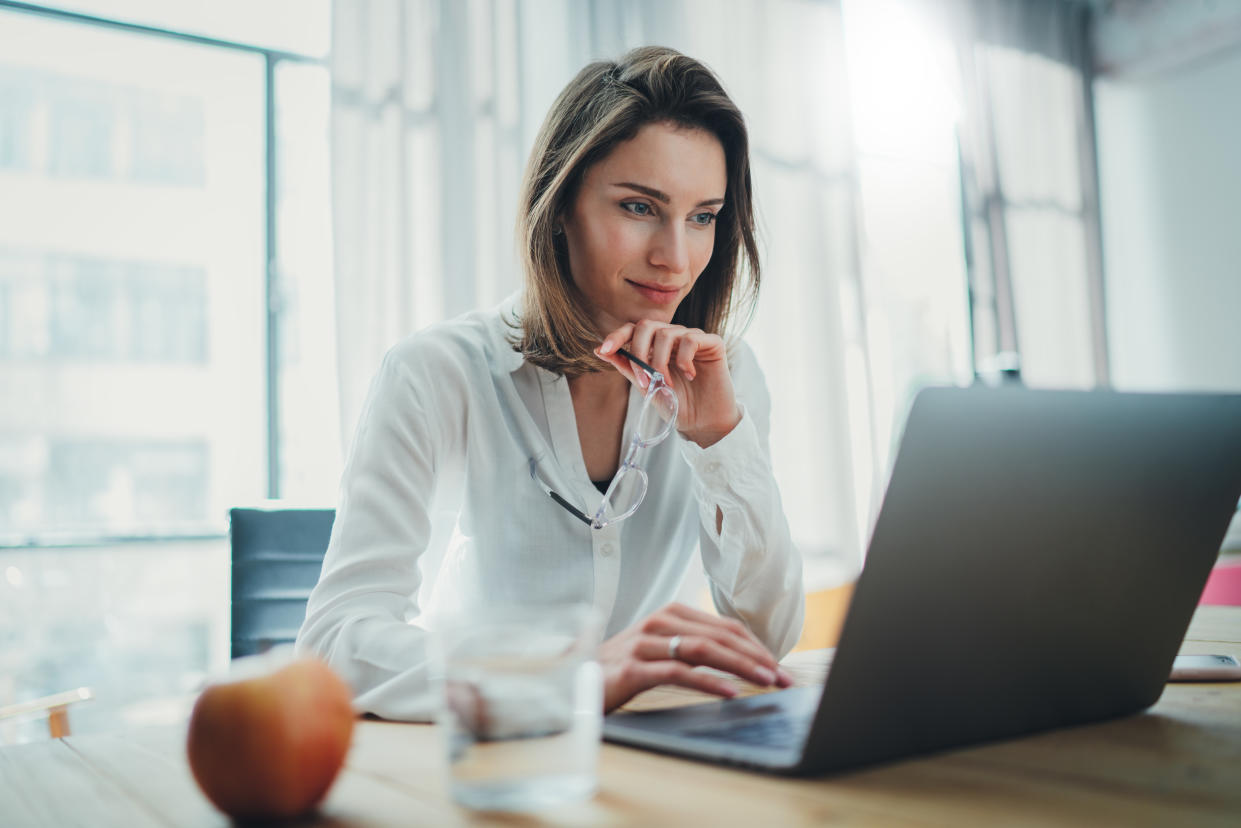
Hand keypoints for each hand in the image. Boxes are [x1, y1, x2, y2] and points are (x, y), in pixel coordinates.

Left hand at [595, 320, 741, 447]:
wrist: (703, 422)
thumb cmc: (676, 404)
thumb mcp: (646, 386)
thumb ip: (627, 366)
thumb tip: (599, 350)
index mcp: (655, 345)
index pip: (633, 329)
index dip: (617, 336)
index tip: (605, 350)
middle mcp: (673, 337)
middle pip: (647, 325)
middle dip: (639, 352)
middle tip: (644, 379)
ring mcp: (692, 338)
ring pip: (666, 333)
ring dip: (661, 362)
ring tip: (667, 384)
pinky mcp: (712, 343)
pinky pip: (691, 339)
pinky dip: (685, 359)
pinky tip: (690, 375)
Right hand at [598, 603, 793, 712]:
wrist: (572, 679)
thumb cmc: (620, 668)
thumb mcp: (659, 650)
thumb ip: (691, 648)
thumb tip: (737, 661)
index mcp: (670, 614)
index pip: (725, 626)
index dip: (756, 646)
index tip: (779, 667)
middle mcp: (659, 622)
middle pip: (720, 636)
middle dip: (757, 657)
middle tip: (783, 678)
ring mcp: (645, 643)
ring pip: (704, 650)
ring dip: (741, 666)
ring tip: (766, 681)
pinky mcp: (633, 667)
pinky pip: (678, 672)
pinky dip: (708, 681)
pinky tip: (729, 692)